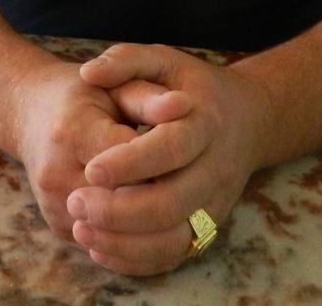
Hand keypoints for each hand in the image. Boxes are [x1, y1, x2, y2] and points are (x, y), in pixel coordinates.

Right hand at [13, 60, 190, 244]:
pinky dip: (140, 244)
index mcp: (72, 132)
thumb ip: (148, 97)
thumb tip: (183, 104)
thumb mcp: (114, 86)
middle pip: (126, 202)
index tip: (192, 157)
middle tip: (193, 187)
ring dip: (156, 227)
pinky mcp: (61, 230)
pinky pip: (109, 249)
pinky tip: (163, 226)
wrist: (34, 117)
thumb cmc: (83, 96)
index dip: (166, 161)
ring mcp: (56, 208)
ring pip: (120, 235)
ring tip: (183, 208)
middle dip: (164, 197)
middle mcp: (57, 176)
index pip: (132, 159)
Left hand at [66, 43, 271, 275]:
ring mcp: (214, 203)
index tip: (91, 168)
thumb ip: (126, 60)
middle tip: (74, 202)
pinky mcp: (208, 226)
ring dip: (123, 242)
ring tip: (81, 228)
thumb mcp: (164, 60)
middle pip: (170, 203)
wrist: (247, 119)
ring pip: (172, 239)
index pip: (170, 149)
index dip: (130, 163)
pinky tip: (100, 248)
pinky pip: (173, 255)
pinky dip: (136, 260)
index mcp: (205, 124)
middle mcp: (215, 168)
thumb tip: (88, 73)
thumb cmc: (193, 87)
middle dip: (118, 210)